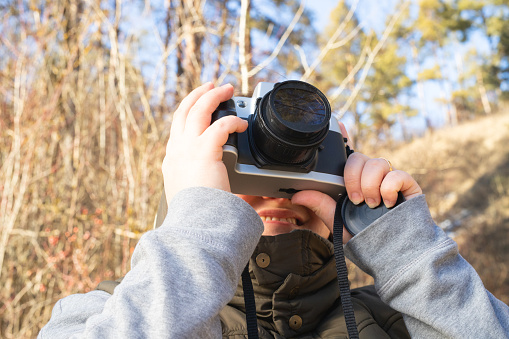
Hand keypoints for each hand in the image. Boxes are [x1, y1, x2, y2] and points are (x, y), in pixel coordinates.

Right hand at [162, 82, 247, 206]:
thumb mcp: (192, 195)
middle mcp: (176, 150)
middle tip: (211, 85)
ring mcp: (187, 148)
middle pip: (184, 111)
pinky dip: (233, 121)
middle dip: (198, 94)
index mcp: (172, 160)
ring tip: (227, 89)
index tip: (200, 106)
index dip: (189, 113)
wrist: (191, 225)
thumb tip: (218, 185)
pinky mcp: (204, 150)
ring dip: (213, 95)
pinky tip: (242, 124)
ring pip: (198, 109)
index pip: (178, 128)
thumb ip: (201, 184)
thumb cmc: (195, 215)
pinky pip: (220, 125)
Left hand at [291, 122, 421, 242]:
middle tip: (354, 199)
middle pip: (359, 157)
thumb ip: (321, 206)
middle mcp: (371, 177)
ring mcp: (389, 180)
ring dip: (370, 184)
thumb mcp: (337, 223)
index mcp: (353, 181)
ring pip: (378, 162)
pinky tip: (387, 203)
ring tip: (370, 204)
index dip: (343, 137)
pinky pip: (397, 174)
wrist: (394, 256)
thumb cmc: (365, 238)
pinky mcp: (408, 186)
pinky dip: (389, 187)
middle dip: (352, 177)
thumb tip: (297, 195)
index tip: (338, 125)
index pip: (347, 155)